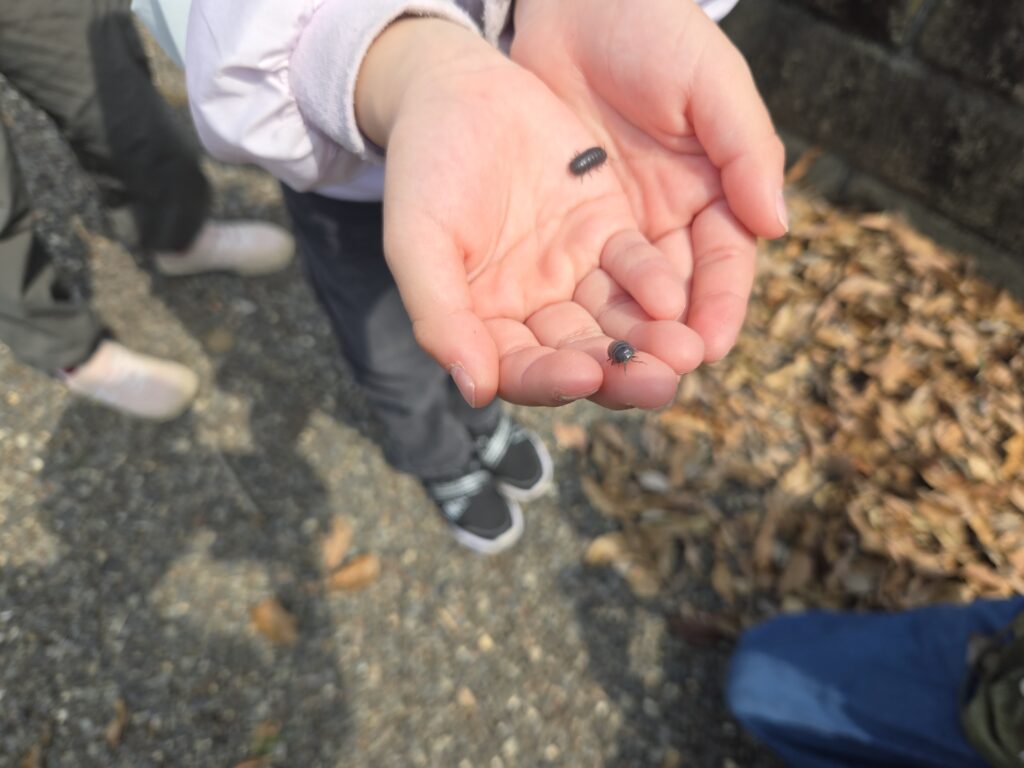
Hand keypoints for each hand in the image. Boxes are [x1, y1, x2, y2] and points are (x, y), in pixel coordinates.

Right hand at [357, 18, 705, 409]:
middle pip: (580, 357)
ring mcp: (573, 273)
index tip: (583, 376)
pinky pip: (636, 267)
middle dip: (620, 373)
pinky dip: (654, 283)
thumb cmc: (424, 168)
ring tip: (685, 351)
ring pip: (616, 321)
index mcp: (484, 322)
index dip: (551, 380)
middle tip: (660, 384)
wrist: (458, 88)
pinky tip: (674, 297)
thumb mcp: (418, 240)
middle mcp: (533, 309)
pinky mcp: (606, 233)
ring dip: (650, 340)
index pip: (521, 369)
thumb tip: (477, 393)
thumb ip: (440, 315)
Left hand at [511, 0, 787, 360]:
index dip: (718, 306)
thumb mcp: (709, 80)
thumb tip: (777, 225)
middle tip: (656, 376)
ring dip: (616, 338)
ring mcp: (608, 230)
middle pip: (670, 298)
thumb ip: (745, 148)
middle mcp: (663, 225)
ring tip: (608, 373)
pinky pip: (565, 279)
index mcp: (712, 195)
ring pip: (617, 301)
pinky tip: (561, 341)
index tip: (709, 345)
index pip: (722, 267)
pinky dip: (566, 311)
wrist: (569, 0)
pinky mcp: (559, 228)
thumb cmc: (650, 27)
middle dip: (665, 339)